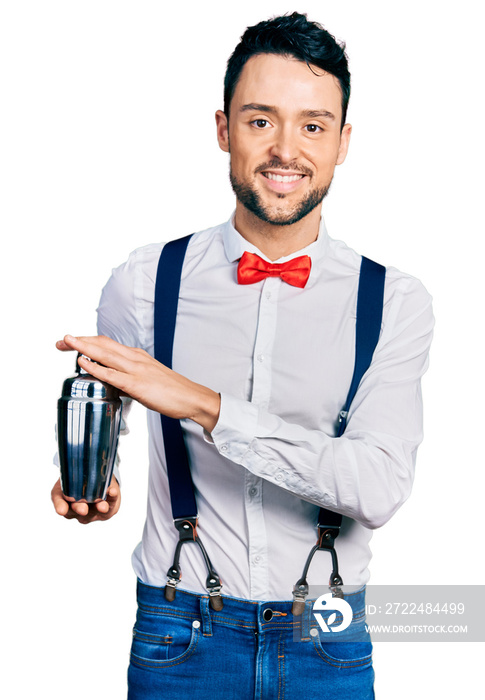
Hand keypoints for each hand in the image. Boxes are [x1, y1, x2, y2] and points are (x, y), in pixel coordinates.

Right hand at [51, 476, 120, 523]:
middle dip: (80, 509)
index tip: (61, 510)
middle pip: (76, 510)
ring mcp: (90, 513)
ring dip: (100, 507)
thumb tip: (84, 465)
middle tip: (83, 509)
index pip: (59, 503)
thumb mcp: (74, 470)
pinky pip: (110, 507)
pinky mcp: (106, 511)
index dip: (60, 507)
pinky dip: (113, 499)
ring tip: (103, 505)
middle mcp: (75, 510)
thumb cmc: (81, 475)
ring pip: (94, 513)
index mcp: (63, 497)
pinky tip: (113, 492)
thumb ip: (74, 471)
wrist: (98, 477)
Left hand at [56, 335, 220, 431]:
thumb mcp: (147, 378)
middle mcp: (134, 358)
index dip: (87, 341)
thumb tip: (111, 381)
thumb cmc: (172, 391)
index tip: (71, 342)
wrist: (192, 398)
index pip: (107, 343)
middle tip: (61, 340)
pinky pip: (111, 374)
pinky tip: (83, 363)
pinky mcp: (137, 384)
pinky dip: (95, 367)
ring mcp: (136, 370)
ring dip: (83, 347)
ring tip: (67, 342)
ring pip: (104, 354)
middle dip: (80, 341)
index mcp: (137, 356)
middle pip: (102, 344)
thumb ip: (128, 377)